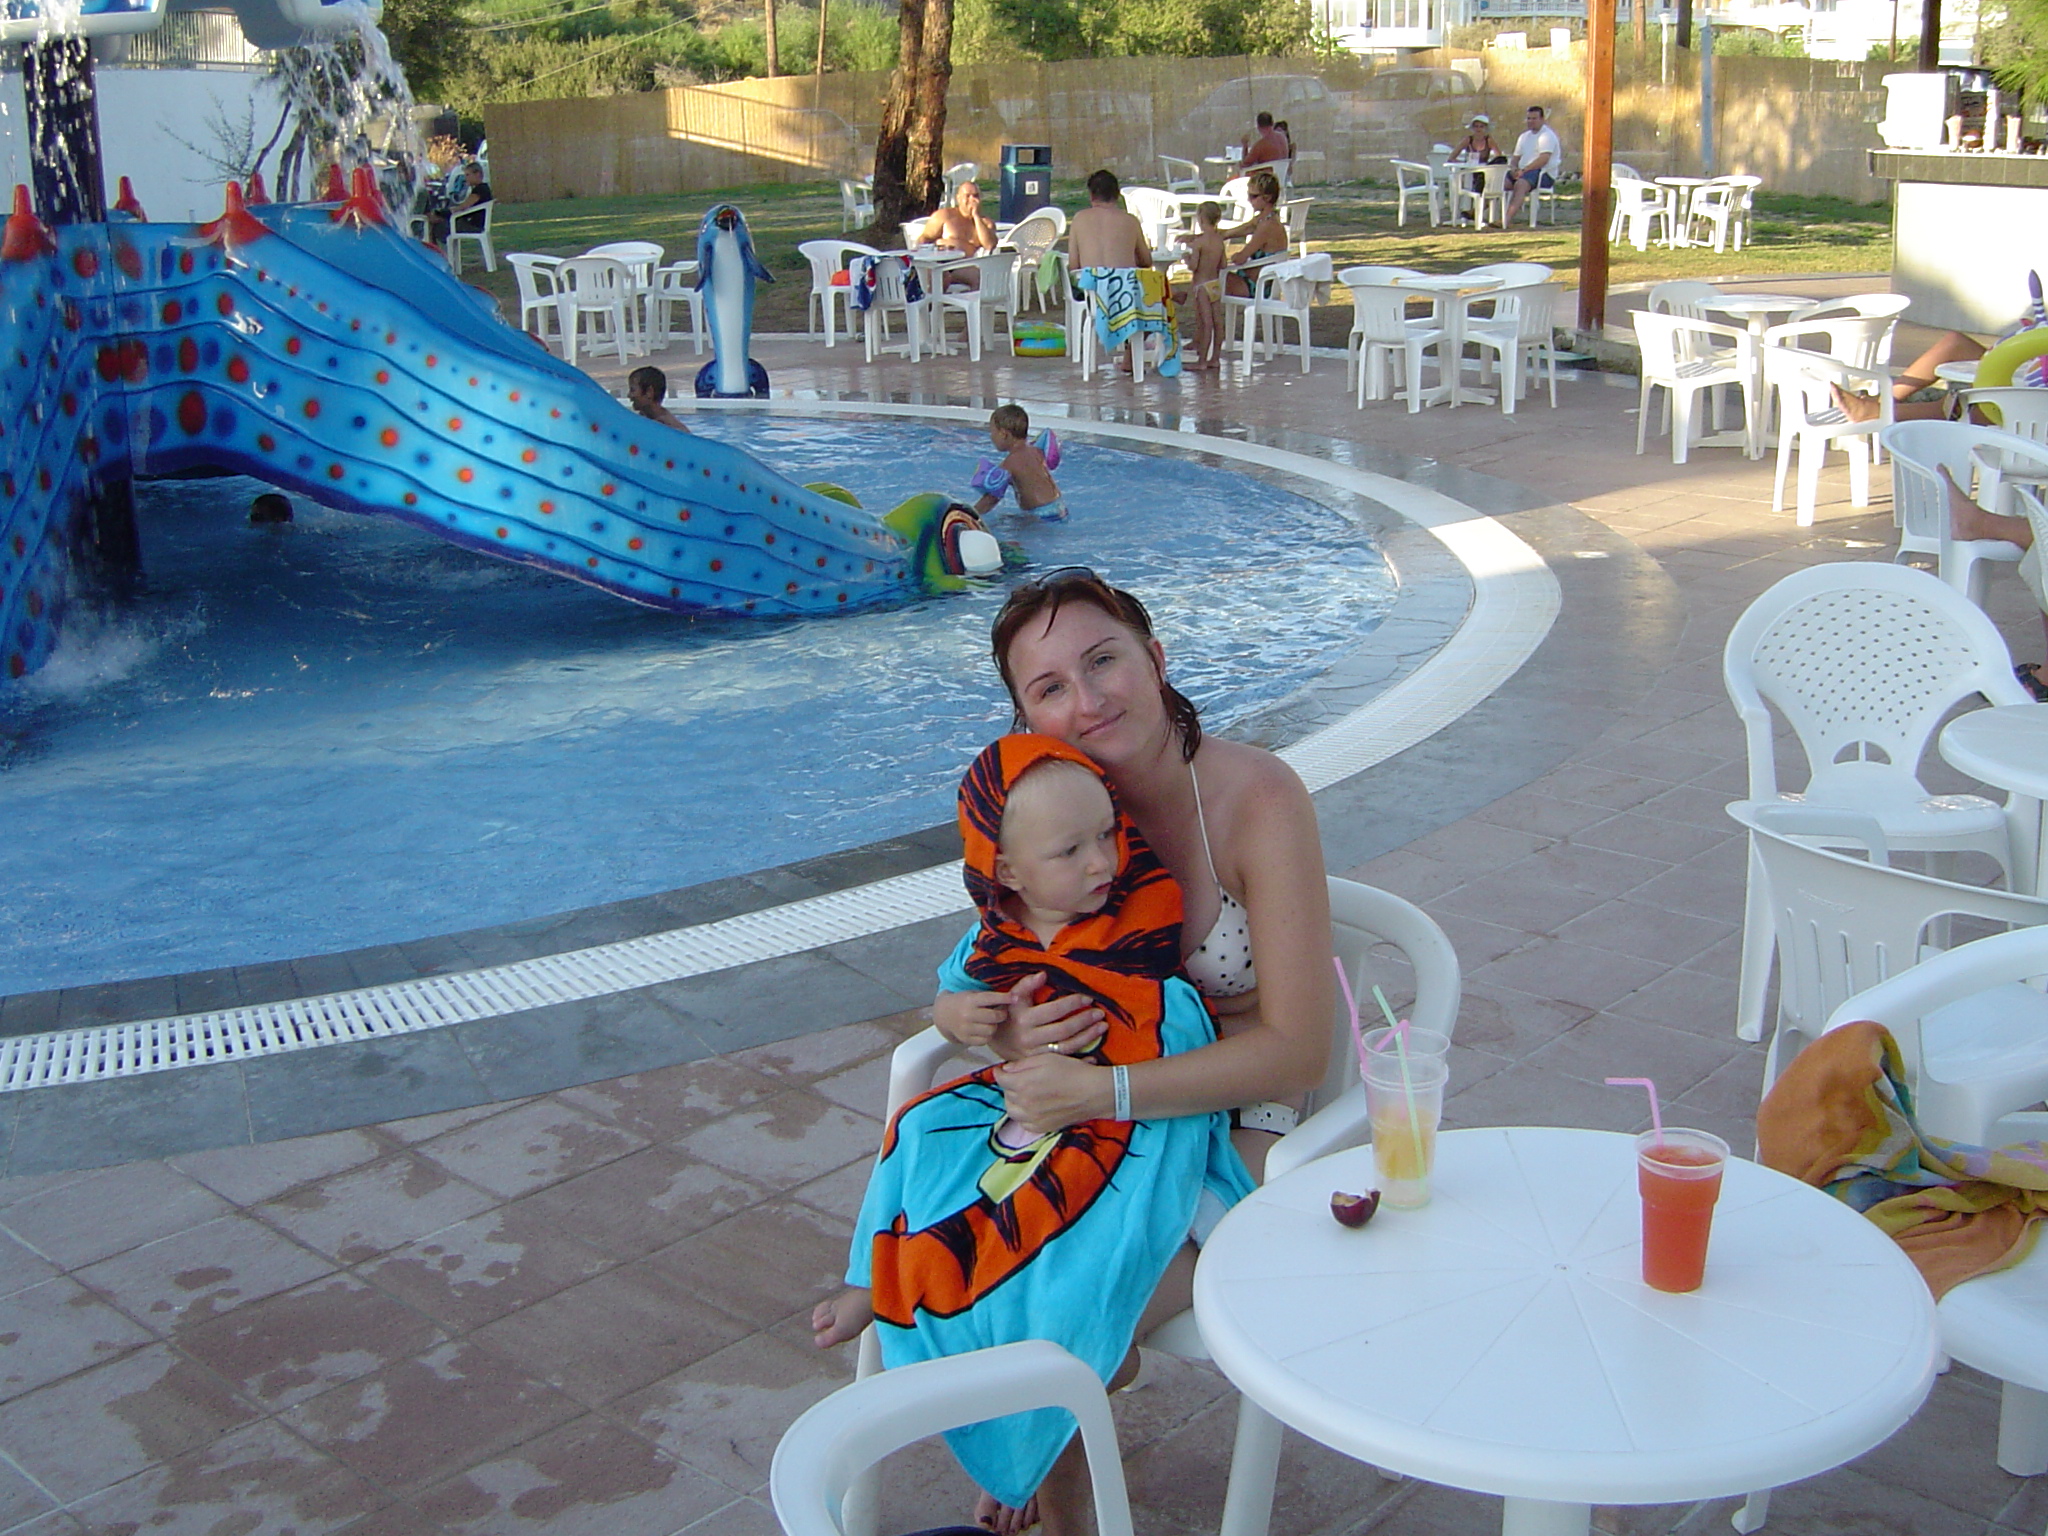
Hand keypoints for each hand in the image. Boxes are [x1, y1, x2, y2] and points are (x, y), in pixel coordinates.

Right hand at [932, 975, 1105, 1060]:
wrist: (994, 1040)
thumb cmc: (1008, 1014)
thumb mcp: (1012, 998)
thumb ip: (1026, 985)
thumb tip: (1043, 974)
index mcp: (1024, 1019)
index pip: (1053, 1010)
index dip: (1072, 1004)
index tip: (1087, 998)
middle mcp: (1030, 1038)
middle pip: (1063, 1030)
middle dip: (1084, 1021)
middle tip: (1099, 1014)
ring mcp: (1035, 1053)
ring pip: (1066, 1046)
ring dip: (1087, 1037)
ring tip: (1101, 1027)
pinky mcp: (1040, 1063)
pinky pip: (1062, 1060)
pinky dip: (1080, 1058)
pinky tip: (1094, 1053)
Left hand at [996, 1054, 1113, 1133]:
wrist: (1094, 1093)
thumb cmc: (1073, 1072)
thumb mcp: (1047, 1058)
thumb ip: (1023, 1064)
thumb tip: (1007, 1069)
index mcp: (1023, 1084)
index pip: (1000, 1079)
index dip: (1000, 1071)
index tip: (1003, 1069)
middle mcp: (1024, 1103)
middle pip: (1006, 1094)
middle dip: (1009, 1085)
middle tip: (1019, 1078)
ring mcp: (1032, 1118)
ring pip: (1012, 1110)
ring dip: (1014, 1101)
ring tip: (1025, 1093)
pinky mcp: (1042, 1128)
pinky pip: (1024, 1123)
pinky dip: (1024, 1115)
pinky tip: (1034, 1107)